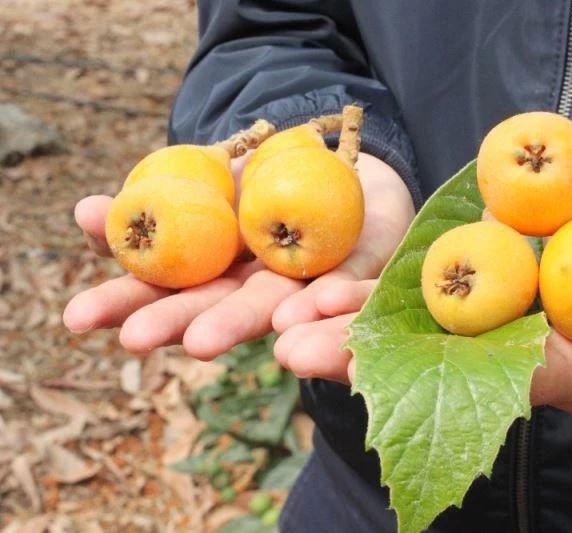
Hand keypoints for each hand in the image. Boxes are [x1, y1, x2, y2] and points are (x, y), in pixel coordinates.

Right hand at [62, 153, 414, 359]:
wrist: (344, 167)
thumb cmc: (263, 181)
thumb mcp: (203, 180)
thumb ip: (152, 202)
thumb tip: (83, 210)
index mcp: (219, 273)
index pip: (167, 293)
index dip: (126, 304)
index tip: (78, 318)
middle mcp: (261, 290)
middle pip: (218, 309)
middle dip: (178, 322)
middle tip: (134, 339)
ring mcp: (311, 284)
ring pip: (277, 305)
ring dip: (242, 322)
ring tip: (203, 341)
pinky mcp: (364, 273)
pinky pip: (350, 283)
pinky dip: (331, 296)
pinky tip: (306, 306)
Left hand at [274, 188, 571, 411]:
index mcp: (569, 368)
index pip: (496, 382)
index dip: (437, 382)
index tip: (370, 382)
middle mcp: (518, 352)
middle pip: (435, 365)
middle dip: (363, 362)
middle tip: (292, 354)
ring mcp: (495, 315)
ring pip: (415, 328)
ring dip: (349, 324)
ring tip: (283, 323)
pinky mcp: (481, 274)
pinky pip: (423, 286)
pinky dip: (374, 288)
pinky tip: (319, 286)